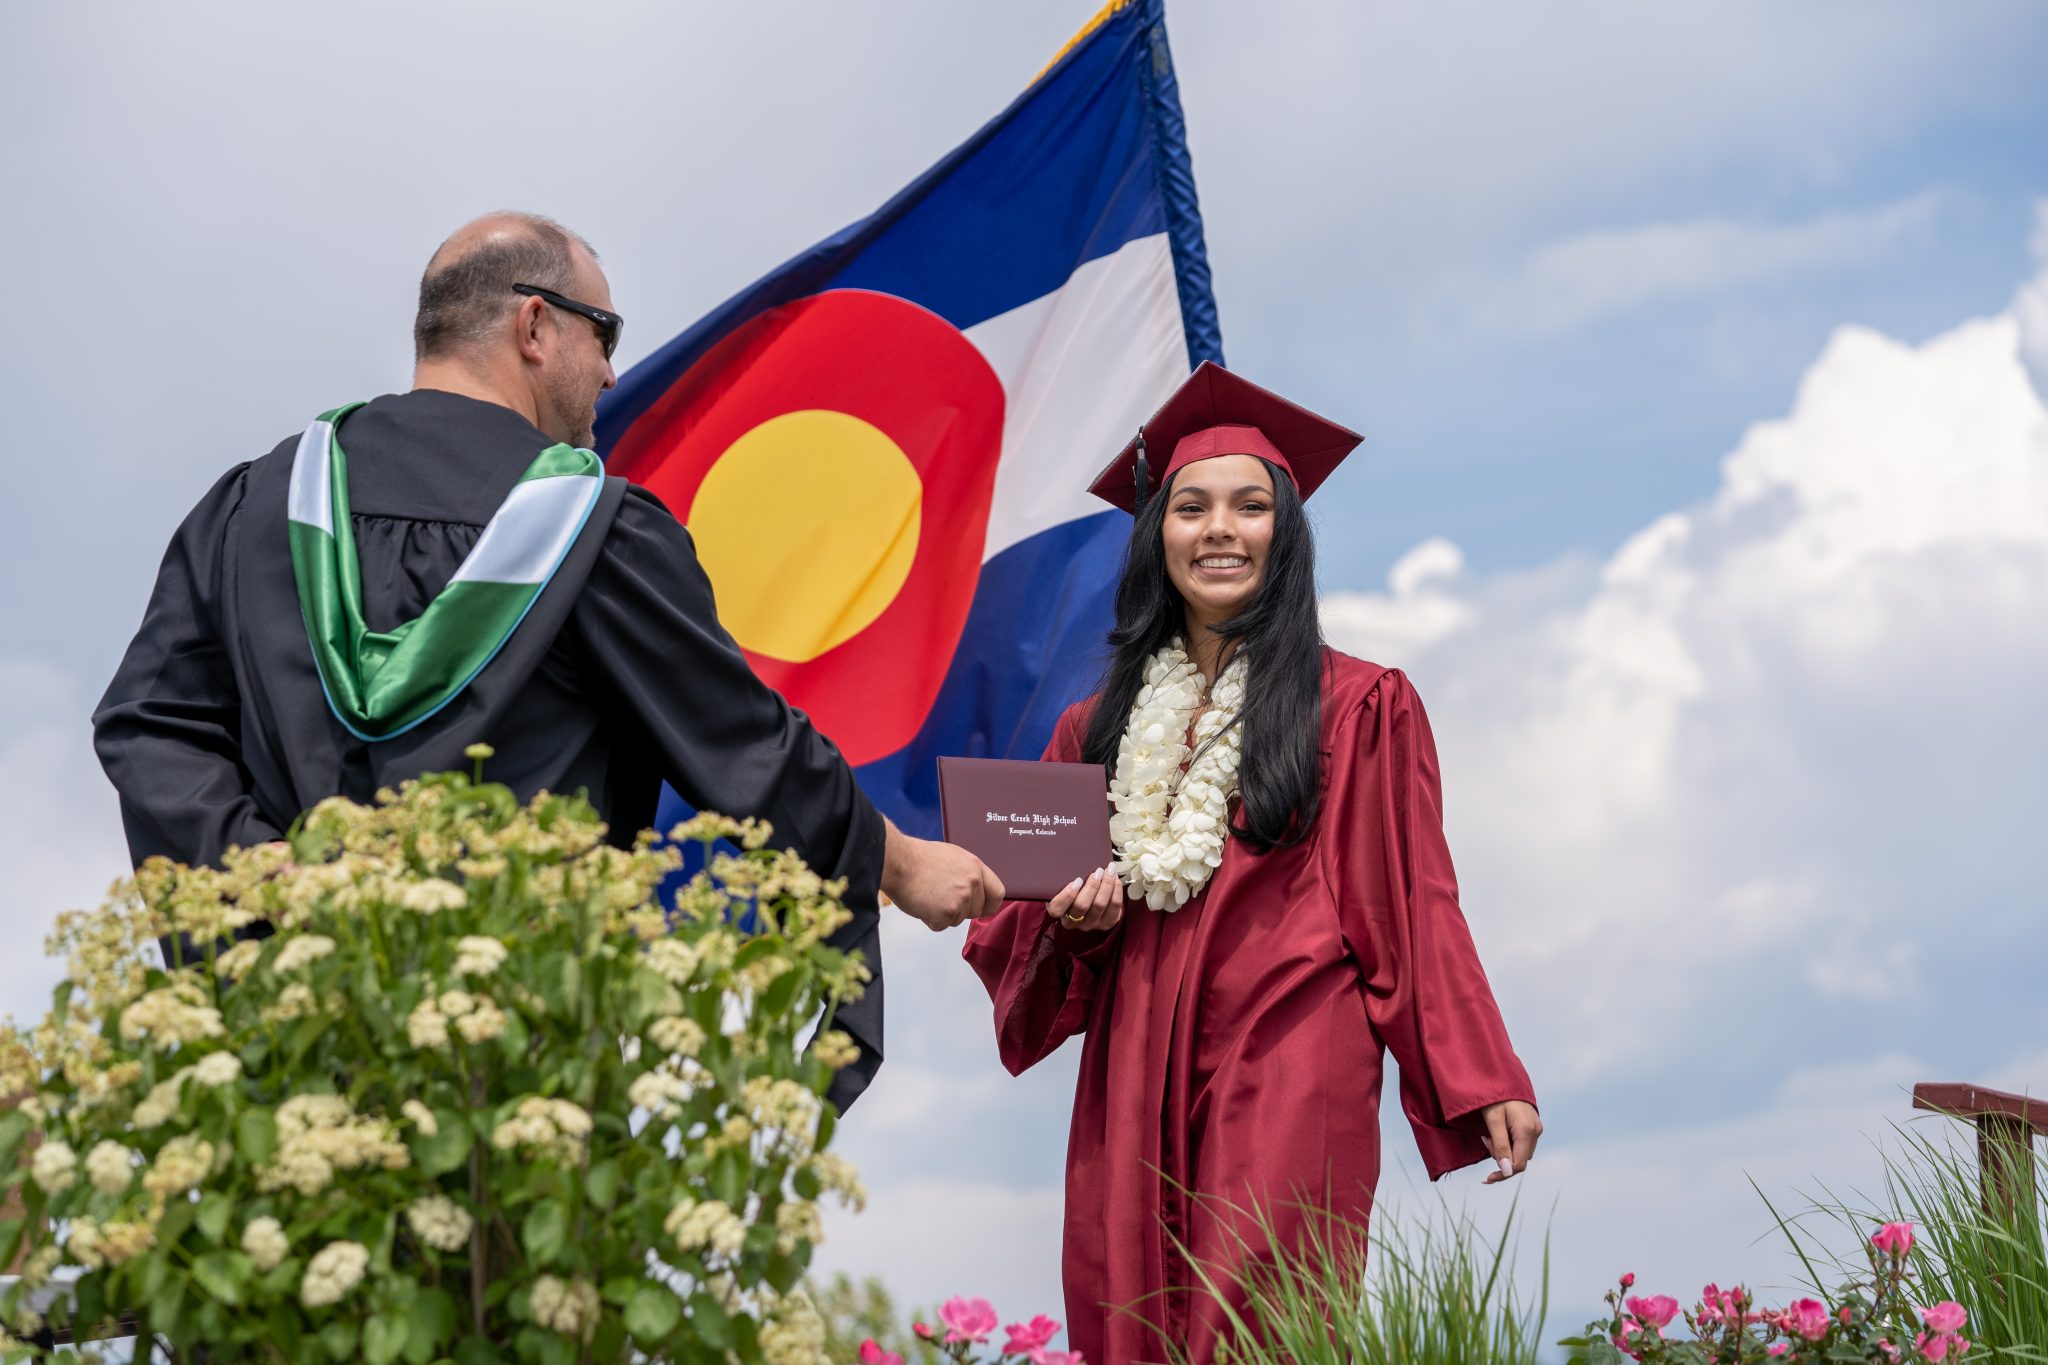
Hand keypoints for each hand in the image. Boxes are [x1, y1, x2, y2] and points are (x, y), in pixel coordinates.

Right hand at [881, 825, 1003, 931]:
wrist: (898, 862)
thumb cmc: (919, 858)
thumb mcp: (953, 857)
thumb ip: (968, 873)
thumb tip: (976, 889)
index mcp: (975, 867)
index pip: (997, 893)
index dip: (990, 904)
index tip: (983, 909)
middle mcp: (972, 883)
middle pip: (976, 911)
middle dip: (960, 910)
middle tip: (940, 897)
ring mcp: (960, 900)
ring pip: (957, 920)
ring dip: (943, 914)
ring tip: (928, 895)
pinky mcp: (945, 914)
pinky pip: (941, 925)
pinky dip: (930, 919)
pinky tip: (922, 903)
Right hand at [1046, 866, 1123, 932]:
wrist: (1089, 902)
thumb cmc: (1074, 889)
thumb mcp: (1063, 885)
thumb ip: (1064, 878)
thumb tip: (1074, 861)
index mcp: (1059, 912)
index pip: (1057, 908)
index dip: (1067, 895)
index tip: (1077, 880)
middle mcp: (1073, 922)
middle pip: (1082, 905)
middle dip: (1092, 885)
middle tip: (1098, 871)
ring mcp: (1091, 924)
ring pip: (1100, 904)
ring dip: (1107, 884)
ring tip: (1109, 871)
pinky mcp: (1106, 923)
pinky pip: (1115, 906)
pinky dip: (1116, 890)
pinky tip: (1115, 879)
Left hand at [1480, 1099, 1541, 1182]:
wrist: (1499, 1074)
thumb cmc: (1494, 1096)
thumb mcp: (1493, 1120)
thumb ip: (1500, 1146)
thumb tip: (1506, 1172)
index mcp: (1526, 1131)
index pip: (1518, 1164)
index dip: (1503, 1174)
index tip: (1486, 1178)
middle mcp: (1535, 1131)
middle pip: (1520, 1159)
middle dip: (1500, 1158)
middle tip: (1484, 1140)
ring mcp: (1536, 1127)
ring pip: (1520, 1152)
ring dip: (1503, 1150)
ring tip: (1487, 1134)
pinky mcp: (1533, 1125)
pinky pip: (1521, 1143)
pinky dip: (1508, 1143)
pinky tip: (1496, 1132)